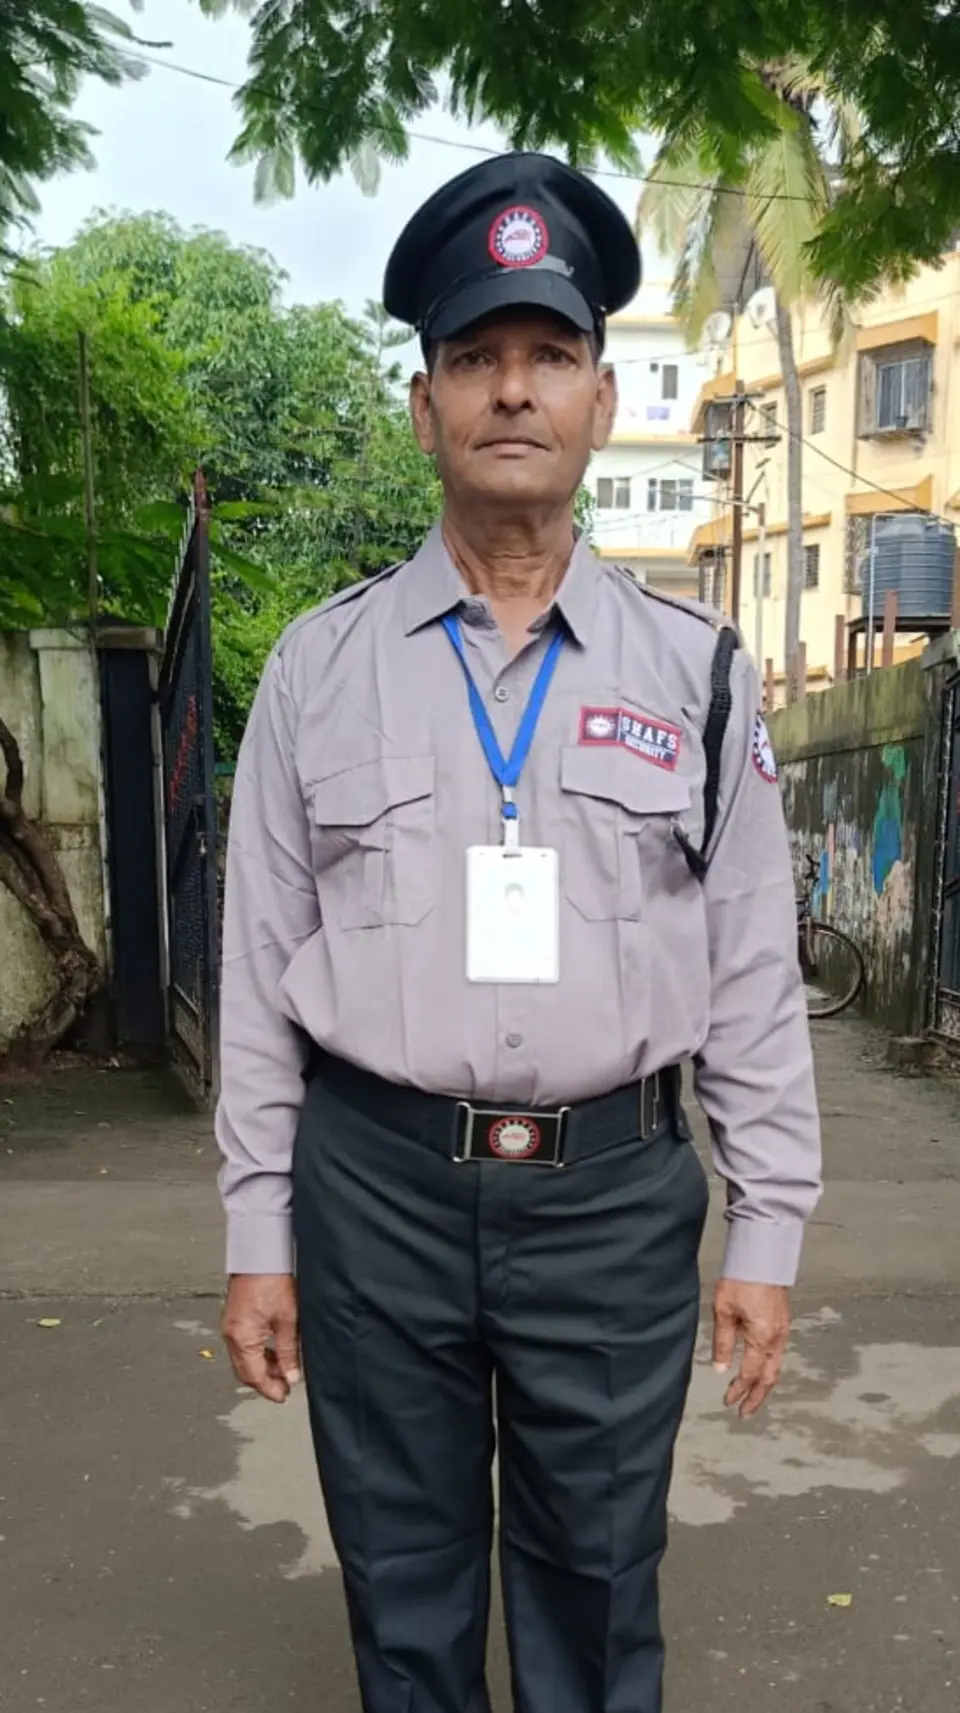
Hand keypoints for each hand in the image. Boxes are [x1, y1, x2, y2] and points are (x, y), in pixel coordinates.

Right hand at [222, 1273, 300, 1403]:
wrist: (260, 1253)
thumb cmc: (273, 1280)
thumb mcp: (288, 1320)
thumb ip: (289, 1351)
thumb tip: (292, 1376)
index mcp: (242, 1339)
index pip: (254, 1376)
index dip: (269, 1389)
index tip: (283, 1396)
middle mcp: (231, 1335)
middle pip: (245, 1371)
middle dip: (264, 1382)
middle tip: (284, 1387)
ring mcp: (230, 1326)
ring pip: (243, 1359)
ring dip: (262, 1368)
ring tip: (283, 1369)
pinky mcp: (234, 1318)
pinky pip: (243, 1346)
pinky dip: (257, 1354)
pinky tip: (274, 1352)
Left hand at [711, 1279, 789, 1417]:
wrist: (763, 1255)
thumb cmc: (742, 1280)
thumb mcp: (724, 1311)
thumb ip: (723, 1343)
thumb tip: (720, 1368)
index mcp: (762, 1338)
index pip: (749, 1374)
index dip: (738, 1390)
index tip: (727, 1401)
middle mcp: (777, 1339)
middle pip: (769, 1378)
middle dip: (757, 1397)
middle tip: (744, 1413)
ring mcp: (783, 1331)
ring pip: (777, 1367)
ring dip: (764, 1385)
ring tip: (752, 1397)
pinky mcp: (783, 1323)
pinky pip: (779, 1354)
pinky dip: (770, 1369)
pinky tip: (761, 1371)